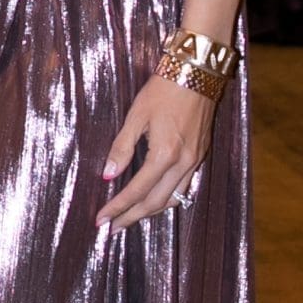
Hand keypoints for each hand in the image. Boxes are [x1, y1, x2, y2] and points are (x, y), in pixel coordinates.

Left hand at [95, 71, 218, 230]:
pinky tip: (154, 201)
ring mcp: (195, 161)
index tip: (101, 220)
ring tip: (129, 219)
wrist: (196, 74)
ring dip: (150, 212)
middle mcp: (183, 163)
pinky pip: (184, 187)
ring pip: (173, 199)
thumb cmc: (162, 91)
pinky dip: (167, 199)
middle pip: (156, 202)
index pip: (137, 191)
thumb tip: (107, 175)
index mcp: (165, 154)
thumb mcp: (135, 116)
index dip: (118, 207)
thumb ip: (121, 147)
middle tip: (111, 228)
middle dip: (132, 217)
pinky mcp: (200, 156)